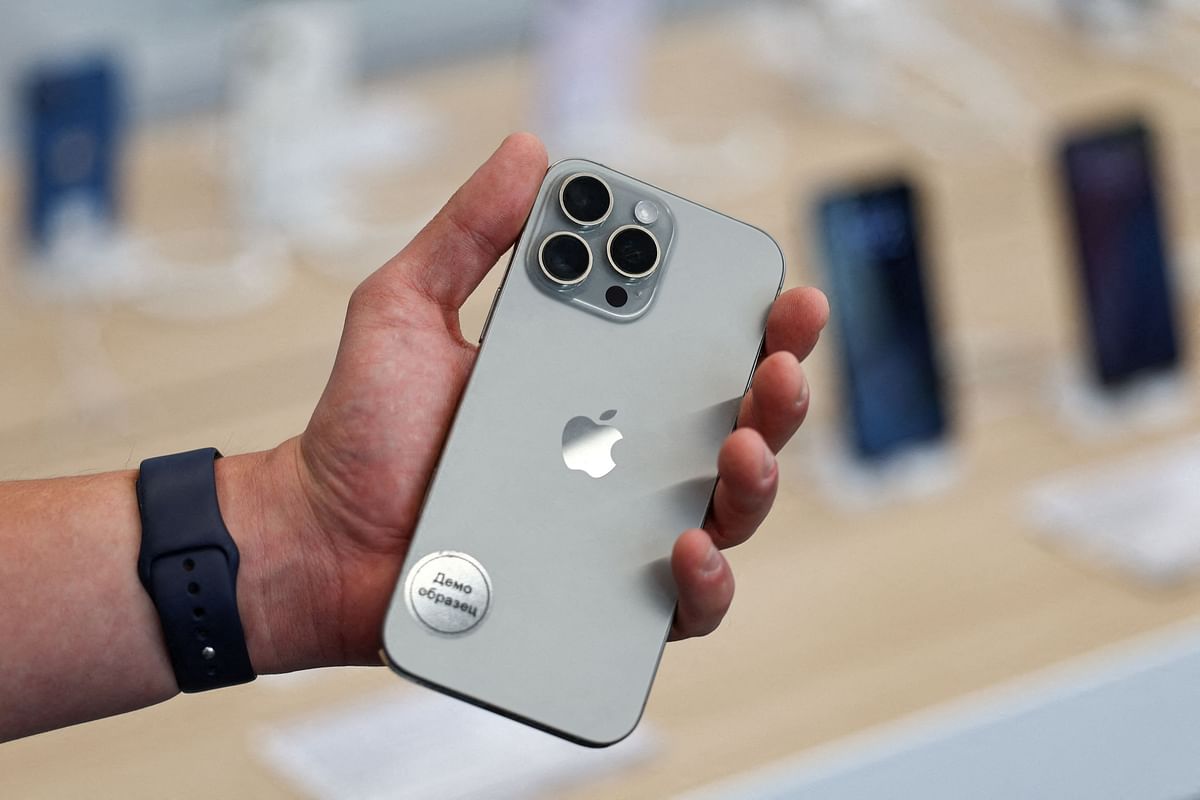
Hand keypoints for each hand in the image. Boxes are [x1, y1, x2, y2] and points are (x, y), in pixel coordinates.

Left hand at [269, 133, 827, 665]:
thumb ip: (467, 235)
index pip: (696, 346)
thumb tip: (528, 153)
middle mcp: (624, 455)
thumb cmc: (366, 431)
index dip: (752, 321)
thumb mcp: (408, 311)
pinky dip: (704, 581)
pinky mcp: (604, 599)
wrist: (318, 536)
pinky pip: (681, 603)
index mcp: (594, 381)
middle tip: (780, 360)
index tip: (774, 291)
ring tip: (741, 446)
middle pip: (738, 422)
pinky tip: (687, 547)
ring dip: (759, 474)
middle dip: (780, 387)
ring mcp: (620, 529)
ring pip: (731, 510)